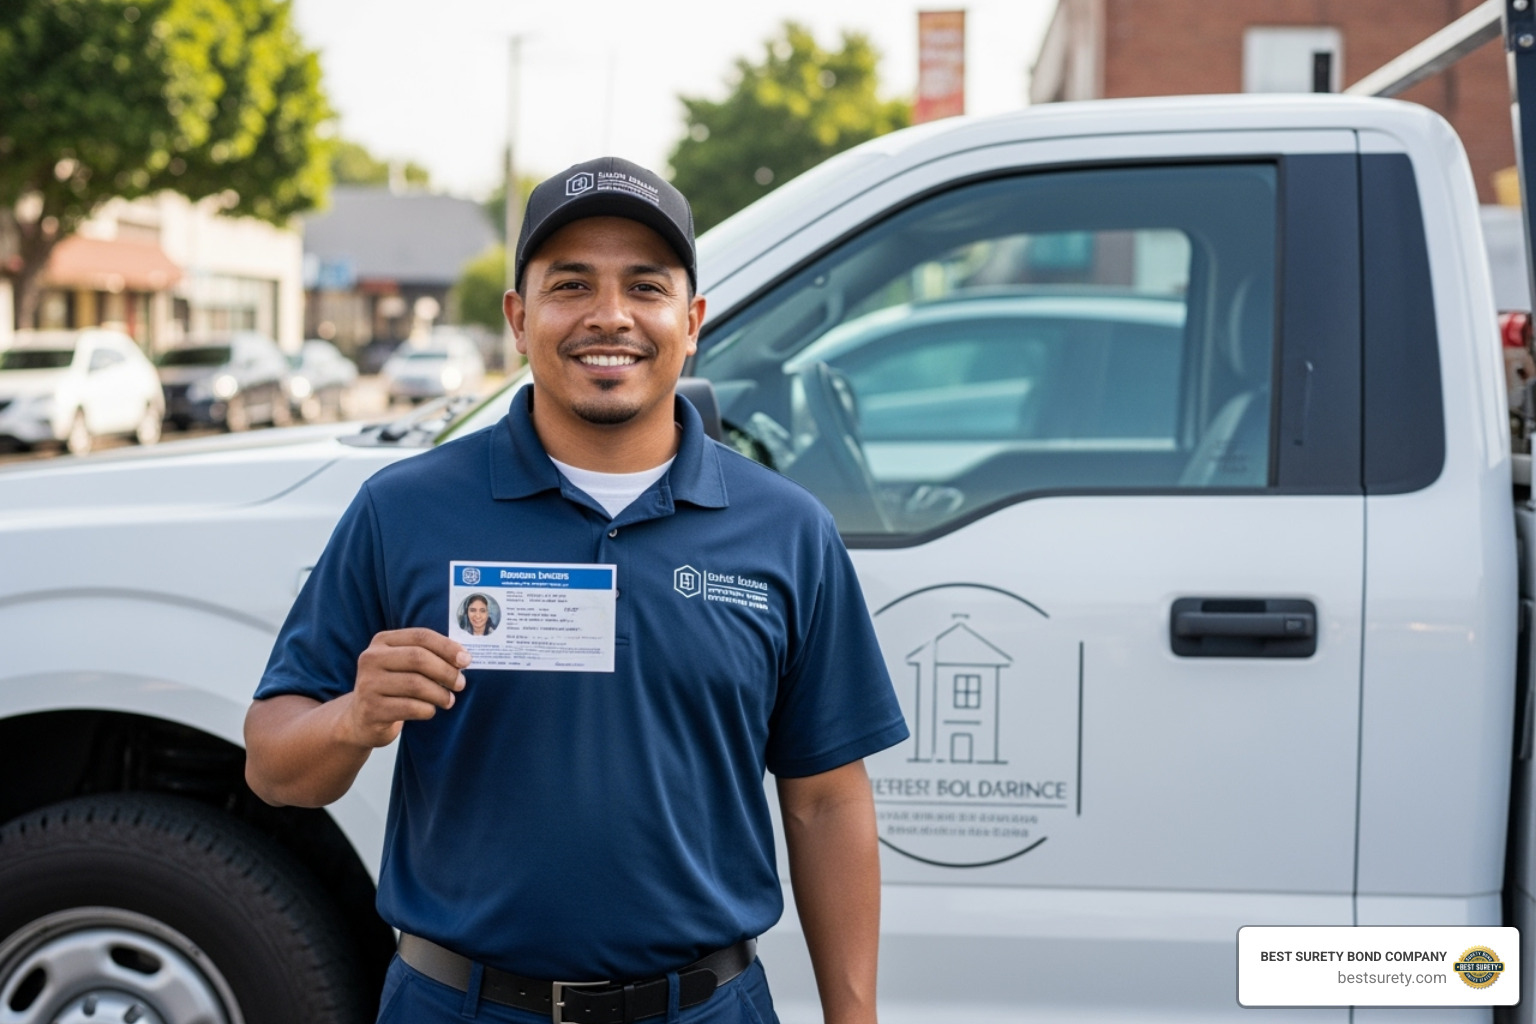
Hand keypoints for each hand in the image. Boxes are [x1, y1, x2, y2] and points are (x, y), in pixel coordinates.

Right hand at [342, 628, 468, 747]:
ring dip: (440, 694)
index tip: (466, 660)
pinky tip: (430, 711)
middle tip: (460, 684)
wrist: (362, 719)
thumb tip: (463, 657)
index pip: (421, 636)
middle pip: (418, 658)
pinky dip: (428, 710)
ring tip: (448, 700)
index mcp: (382, 641)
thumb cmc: (393, 687)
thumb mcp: (403, 664)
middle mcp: (371, 659)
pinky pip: (410, 707)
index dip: (447, 647)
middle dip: (446, 671)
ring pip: (416, 684)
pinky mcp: (371, 709)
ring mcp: (368, 684)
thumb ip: (427, 655)